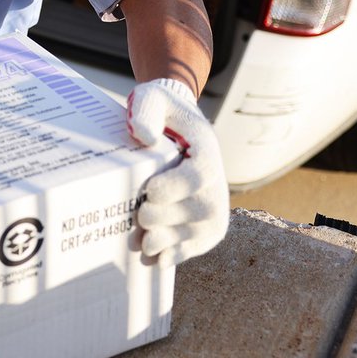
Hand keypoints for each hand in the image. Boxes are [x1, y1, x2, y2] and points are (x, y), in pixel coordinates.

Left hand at [126, 78, 228, 265]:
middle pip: (199, 209)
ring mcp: (214, 204)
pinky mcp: (206, 224)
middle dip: (166, 217)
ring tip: (142, 242)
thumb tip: (143, 134)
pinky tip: (156, 259)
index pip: (201, 174)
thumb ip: (147, 111)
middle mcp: (217, 180)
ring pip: (199, 232)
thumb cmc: (161, 110)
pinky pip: (198, 245)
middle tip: (139, 216)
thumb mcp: (152, 98)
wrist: (174, 124)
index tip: (149, 190)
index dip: (177, 186)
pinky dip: (178, 254)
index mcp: (207, 149)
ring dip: (169, 241)